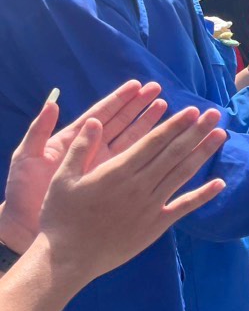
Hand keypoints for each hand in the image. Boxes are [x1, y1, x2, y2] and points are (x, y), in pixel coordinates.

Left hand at [2, 81, 166, 250]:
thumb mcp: (27, 157)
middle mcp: (91, 151)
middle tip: (157, 90)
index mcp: (72, 141)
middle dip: (138, 106)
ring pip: (130, 140)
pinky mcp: (109, 183)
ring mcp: (102, 167)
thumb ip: (39, 130)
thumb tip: (53, 103)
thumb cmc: (23, 191)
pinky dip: (148, 153)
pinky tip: (163, 143)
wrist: (25, 226)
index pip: (100, 115)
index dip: (118, 100)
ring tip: (164, 107)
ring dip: (147, 124)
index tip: (136, 85)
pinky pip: (133, 165)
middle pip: (120, 123)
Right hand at [38, 106, 227, 283]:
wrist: (68, 258)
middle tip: (215, 114)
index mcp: (118, 171)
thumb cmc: (61, 217)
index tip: (192, 111)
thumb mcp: (63, 179)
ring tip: (220, 135)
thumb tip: (93, 121)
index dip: (175, 124)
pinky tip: (220, 183)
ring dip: (202, 153)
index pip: (154, 141)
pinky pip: (184, 207)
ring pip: (182, 174)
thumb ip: (81, 149)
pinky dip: (203, 195)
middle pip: (174, 153)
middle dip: (196, 131)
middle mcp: (140, 185)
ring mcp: (151, 205)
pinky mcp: (156, 225)